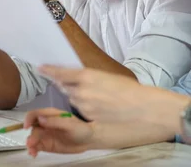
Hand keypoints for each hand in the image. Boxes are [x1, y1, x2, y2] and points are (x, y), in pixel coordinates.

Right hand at [24, 108, 94, 156]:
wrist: (89, 140)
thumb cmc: (81, 129)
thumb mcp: (69, 124)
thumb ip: (55, 121)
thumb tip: (40, 119)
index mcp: (51, 115)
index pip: (35, 114)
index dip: (28, 119)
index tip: (26, 127)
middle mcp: (46, 124)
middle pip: (33, 128)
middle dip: (31, 135)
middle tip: (31, 144)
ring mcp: (46, 135)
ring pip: (33, 138)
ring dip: (30, 144)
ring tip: (32, 151)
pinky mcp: (47, 145)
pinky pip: (37, 146)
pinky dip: (33, 150)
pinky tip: (33, 154)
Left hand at [38, 66, 155, 122]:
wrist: (149, 111)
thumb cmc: (135, 93)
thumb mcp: (112, 79)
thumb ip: (94, 80)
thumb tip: (85, 82)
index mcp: (89, 76)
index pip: (62, 73)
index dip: (50, 71)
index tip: (41, 67)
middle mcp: (82, 91)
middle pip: (65, 88)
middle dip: (68, 87)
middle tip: (79, 87)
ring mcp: (85, 108)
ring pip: (73, 102)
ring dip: (78, 100)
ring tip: (97, 100)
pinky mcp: (90, 122)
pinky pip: (79, 115)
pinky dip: (83, 112)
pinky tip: (96, 111)